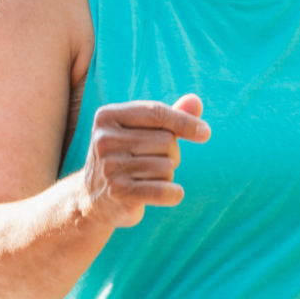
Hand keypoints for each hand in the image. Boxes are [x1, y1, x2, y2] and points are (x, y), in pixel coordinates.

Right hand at [79, 94, 210, 227]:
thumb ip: (169, 116)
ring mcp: (109, 166)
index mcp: (107, 116)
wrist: (93, 197)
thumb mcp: (141, 132)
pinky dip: (174, 194)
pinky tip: (168, 194)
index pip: (157, 112)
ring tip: (149, 178)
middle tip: (157, 163)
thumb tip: (196, 101)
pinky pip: (164, 191)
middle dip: (173, 154)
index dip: (185, 122)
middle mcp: (104, 139)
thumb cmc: (125, 157)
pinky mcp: (119, 192)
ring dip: (168, 175)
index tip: (205, 133)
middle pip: (167, 141)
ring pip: (167, 166)